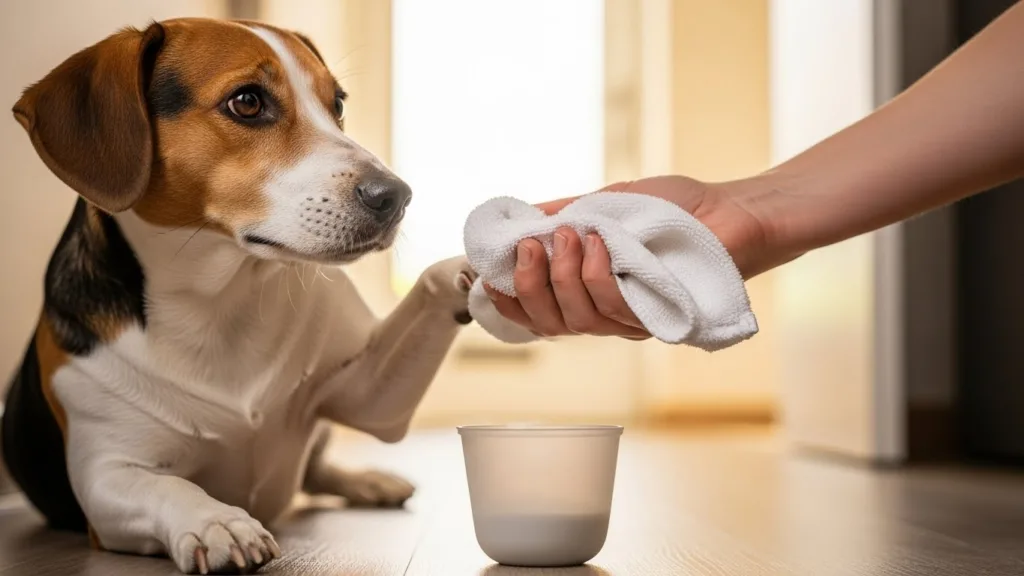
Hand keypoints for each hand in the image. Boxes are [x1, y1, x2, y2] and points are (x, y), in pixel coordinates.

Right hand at [484, 176, 778, 338]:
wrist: (732, 210)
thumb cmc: (678, 209)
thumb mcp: (608, 202)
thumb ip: (565, 212)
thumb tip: (521, 215)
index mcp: (589, 291)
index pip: (538, 314)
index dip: (509, 301)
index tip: (488, 274)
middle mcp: (608, 313)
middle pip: (550, 323)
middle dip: (530, 284)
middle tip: (532, 243)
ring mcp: (633, 319)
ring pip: (578, 319)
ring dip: (563, 275)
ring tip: (571, 234)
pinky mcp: (659, 316)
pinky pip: (614, 308)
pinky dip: (598, 274)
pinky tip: (601, 243)